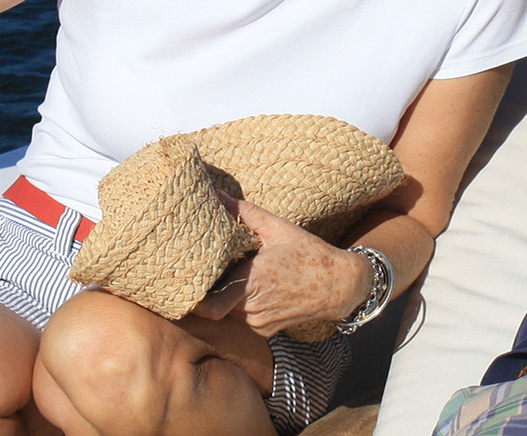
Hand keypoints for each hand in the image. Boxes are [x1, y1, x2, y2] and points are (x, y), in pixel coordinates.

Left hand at [191, 196, 368, 336]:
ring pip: (228, 312)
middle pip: (215, 305)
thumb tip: (218, 195)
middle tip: (207, 273)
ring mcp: (258, 322)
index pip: (208, 305)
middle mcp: (251, 308)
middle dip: (211, 290)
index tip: (188, 280)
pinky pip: (243, 319)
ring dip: (228, 297)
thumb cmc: (309, 255)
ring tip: (235, 277)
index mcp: (250, 282)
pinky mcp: (265, 330)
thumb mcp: (278, 228)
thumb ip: (245, 213)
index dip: (194, 296)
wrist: (339, 286)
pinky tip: (254, 289)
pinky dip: (243, 306)